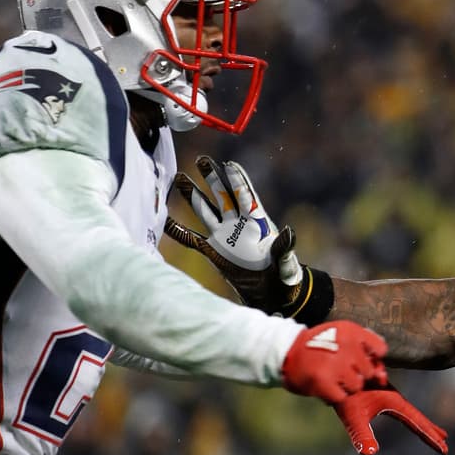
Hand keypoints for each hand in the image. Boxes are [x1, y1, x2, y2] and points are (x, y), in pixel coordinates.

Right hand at [164, 155, 302, 311]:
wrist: (272, 295)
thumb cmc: (284, 278)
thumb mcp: (286, 263)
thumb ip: (284, 248)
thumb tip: (289, 232)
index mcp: (258, 223)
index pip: (246, 197)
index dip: (238, 180)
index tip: (228, 164)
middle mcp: (239, 225)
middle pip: (223, 196)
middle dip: (212, 178)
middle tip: (202, 159)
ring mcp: (225, 236)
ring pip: (205, 211)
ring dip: (192, 195)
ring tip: (179, 177)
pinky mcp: (214, 251)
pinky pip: (192, 239)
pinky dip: (179, 231)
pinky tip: (165, 221)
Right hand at [281, 322, 387, 403]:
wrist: (287, 352)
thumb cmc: (319, 346)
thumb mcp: (343, 337)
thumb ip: (366, 350)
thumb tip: (382, 375)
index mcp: (352, 331)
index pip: (380, 349)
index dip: (373, 359)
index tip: (362, 361)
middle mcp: (346, 346)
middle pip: (369, 371)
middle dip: (358, 374)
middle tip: (341, 369)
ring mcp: (335, 365)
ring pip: (357, 386)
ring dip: (346, 386)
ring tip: (333, 377)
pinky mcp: (324, 382)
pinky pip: (342, 397)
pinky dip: (334, 395)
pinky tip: (325, 385)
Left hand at [335, 385, 448, 454]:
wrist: (334, 370)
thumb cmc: (343, 395)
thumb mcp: (353, 417)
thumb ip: (362, 435)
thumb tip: (370, 453)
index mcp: (395, 403)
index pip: (418, 424)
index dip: (431, 437)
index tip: (444, 449)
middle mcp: (395, 399)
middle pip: (419, 418)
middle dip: (431, 431)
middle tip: (445, 443)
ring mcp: (390, 396)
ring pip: (412, 413)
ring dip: (425, 424)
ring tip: (437, 433)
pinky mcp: (382, 394)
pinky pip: (403, 410)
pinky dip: (414, 418)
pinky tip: (413, 421)